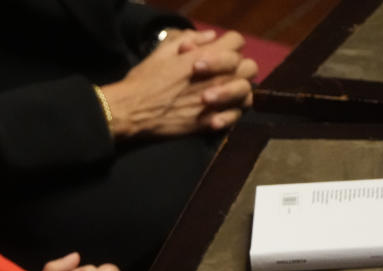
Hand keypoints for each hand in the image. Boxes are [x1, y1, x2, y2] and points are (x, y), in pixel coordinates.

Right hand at [102, 29, 256, 138]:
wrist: (133, 111)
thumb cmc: (145, 79)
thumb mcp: (163, 51)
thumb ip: (190, 39)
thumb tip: (210, 36)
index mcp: (207, 56)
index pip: (237, 41)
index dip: (229, 44)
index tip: (217, 51)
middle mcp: (218, 77)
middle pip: (249, 67)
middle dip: (238, 67)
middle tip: (222, 73)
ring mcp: (217, 101)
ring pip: (247, 93)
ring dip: (238, 92)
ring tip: (221, 94)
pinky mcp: (210, 122)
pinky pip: (234, 117)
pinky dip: (229, 115)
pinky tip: (215, 114)